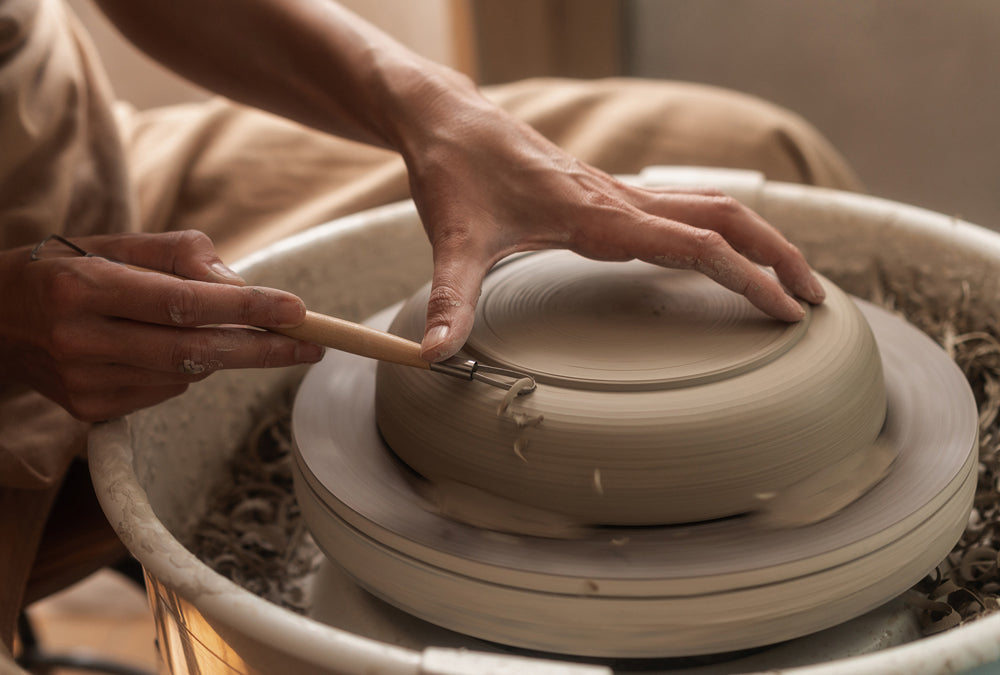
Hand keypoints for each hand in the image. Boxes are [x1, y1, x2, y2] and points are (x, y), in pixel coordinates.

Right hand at [0, 231, 322, 420]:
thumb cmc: (65, 271)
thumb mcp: (115, 243)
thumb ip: (181, 255)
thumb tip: (240, 285)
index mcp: (84, 287)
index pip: (184, 302)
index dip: (247, 307)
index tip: (295, 308)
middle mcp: (80, 340)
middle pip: (195, 351)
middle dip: (262, 349)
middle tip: (311, 345)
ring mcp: (83, 383)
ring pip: (186, 374)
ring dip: (219, 353)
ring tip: (219, 329)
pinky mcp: (88, 411)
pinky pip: (165, 392)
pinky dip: (183, 370)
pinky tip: (162, 348)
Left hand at [402, 85, 824, 360]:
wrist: (450, 123)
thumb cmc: (455, 175)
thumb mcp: (453, 240)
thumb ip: (451, 297)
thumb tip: (435, 355)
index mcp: (600, 215)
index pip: (698, 246)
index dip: (748, 279)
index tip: (787, 312)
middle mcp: (620, 200)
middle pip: (726, 218)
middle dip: (777, 257)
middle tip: (813, 301)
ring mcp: (618, 194)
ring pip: (711, 206)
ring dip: (757, 240)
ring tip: (788, 280)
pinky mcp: (607, 194)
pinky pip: (683, 208)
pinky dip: (721, 230)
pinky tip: (721, 254)